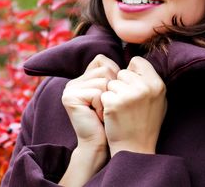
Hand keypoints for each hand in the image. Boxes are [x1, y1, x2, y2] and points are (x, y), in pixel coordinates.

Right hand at [60, 55, 118, 185]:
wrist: (103, 145)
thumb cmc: (114, 120)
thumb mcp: (116, 94)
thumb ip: (117, 75)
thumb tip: (134, 59)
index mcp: (83, 78)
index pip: (103, 61)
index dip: (114, 77)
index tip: (113, 97)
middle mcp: (74, 81)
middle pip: (104, 69)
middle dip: (113, 89)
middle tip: (108, 107)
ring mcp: (70, 88)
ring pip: (102, 80)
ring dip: (109, 99)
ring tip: (103, 112)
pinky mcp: (70, 97)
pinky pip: (97, 92)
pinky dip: (102, 105)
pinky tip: (98, 116)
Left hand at [101, 56, 166, 156]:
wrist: (135, 148)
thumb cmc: (146, 123)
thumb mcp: (158, 100)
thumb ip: (149, 81)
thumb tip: (134, 64)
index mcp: (157, 84)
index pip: (137, 61)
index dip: (132, 72)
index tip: (131, 85)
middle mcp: (145, 87)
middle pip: (122, 72)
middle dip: (121, 84)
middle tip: (126, 102)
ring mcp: (129, 95)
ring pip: (112, 83)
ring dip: (113, 94)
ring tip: (121, 109)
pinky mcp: (114, 103)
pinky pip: (104, 94)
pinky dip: (105, 103)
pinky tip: (114, 114)